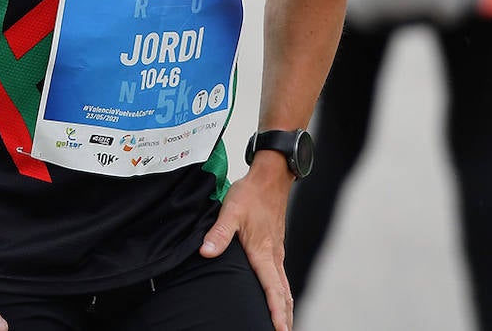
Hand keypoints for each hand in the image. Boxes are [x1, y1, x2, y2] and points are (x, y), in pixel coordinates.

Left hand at [200, 158, 294, 330]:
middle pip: (283, 294)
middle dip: (284, 317)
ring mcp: (276, 251)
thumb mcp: (231, 210)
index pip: (272, 289)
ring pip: (284, 287)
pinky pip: (281, 277)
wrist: (271, 176)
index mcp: (263, 252)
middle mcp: (273, 255)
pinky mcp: (275, 246)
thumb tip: (206, 252)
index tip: (278, 329)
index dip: (274, 311)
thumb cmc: (251, 193)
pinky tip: (278, 298)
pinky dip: (283, 294)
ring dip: (285, 307)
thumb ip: (219, 233)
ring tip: (284, 325)